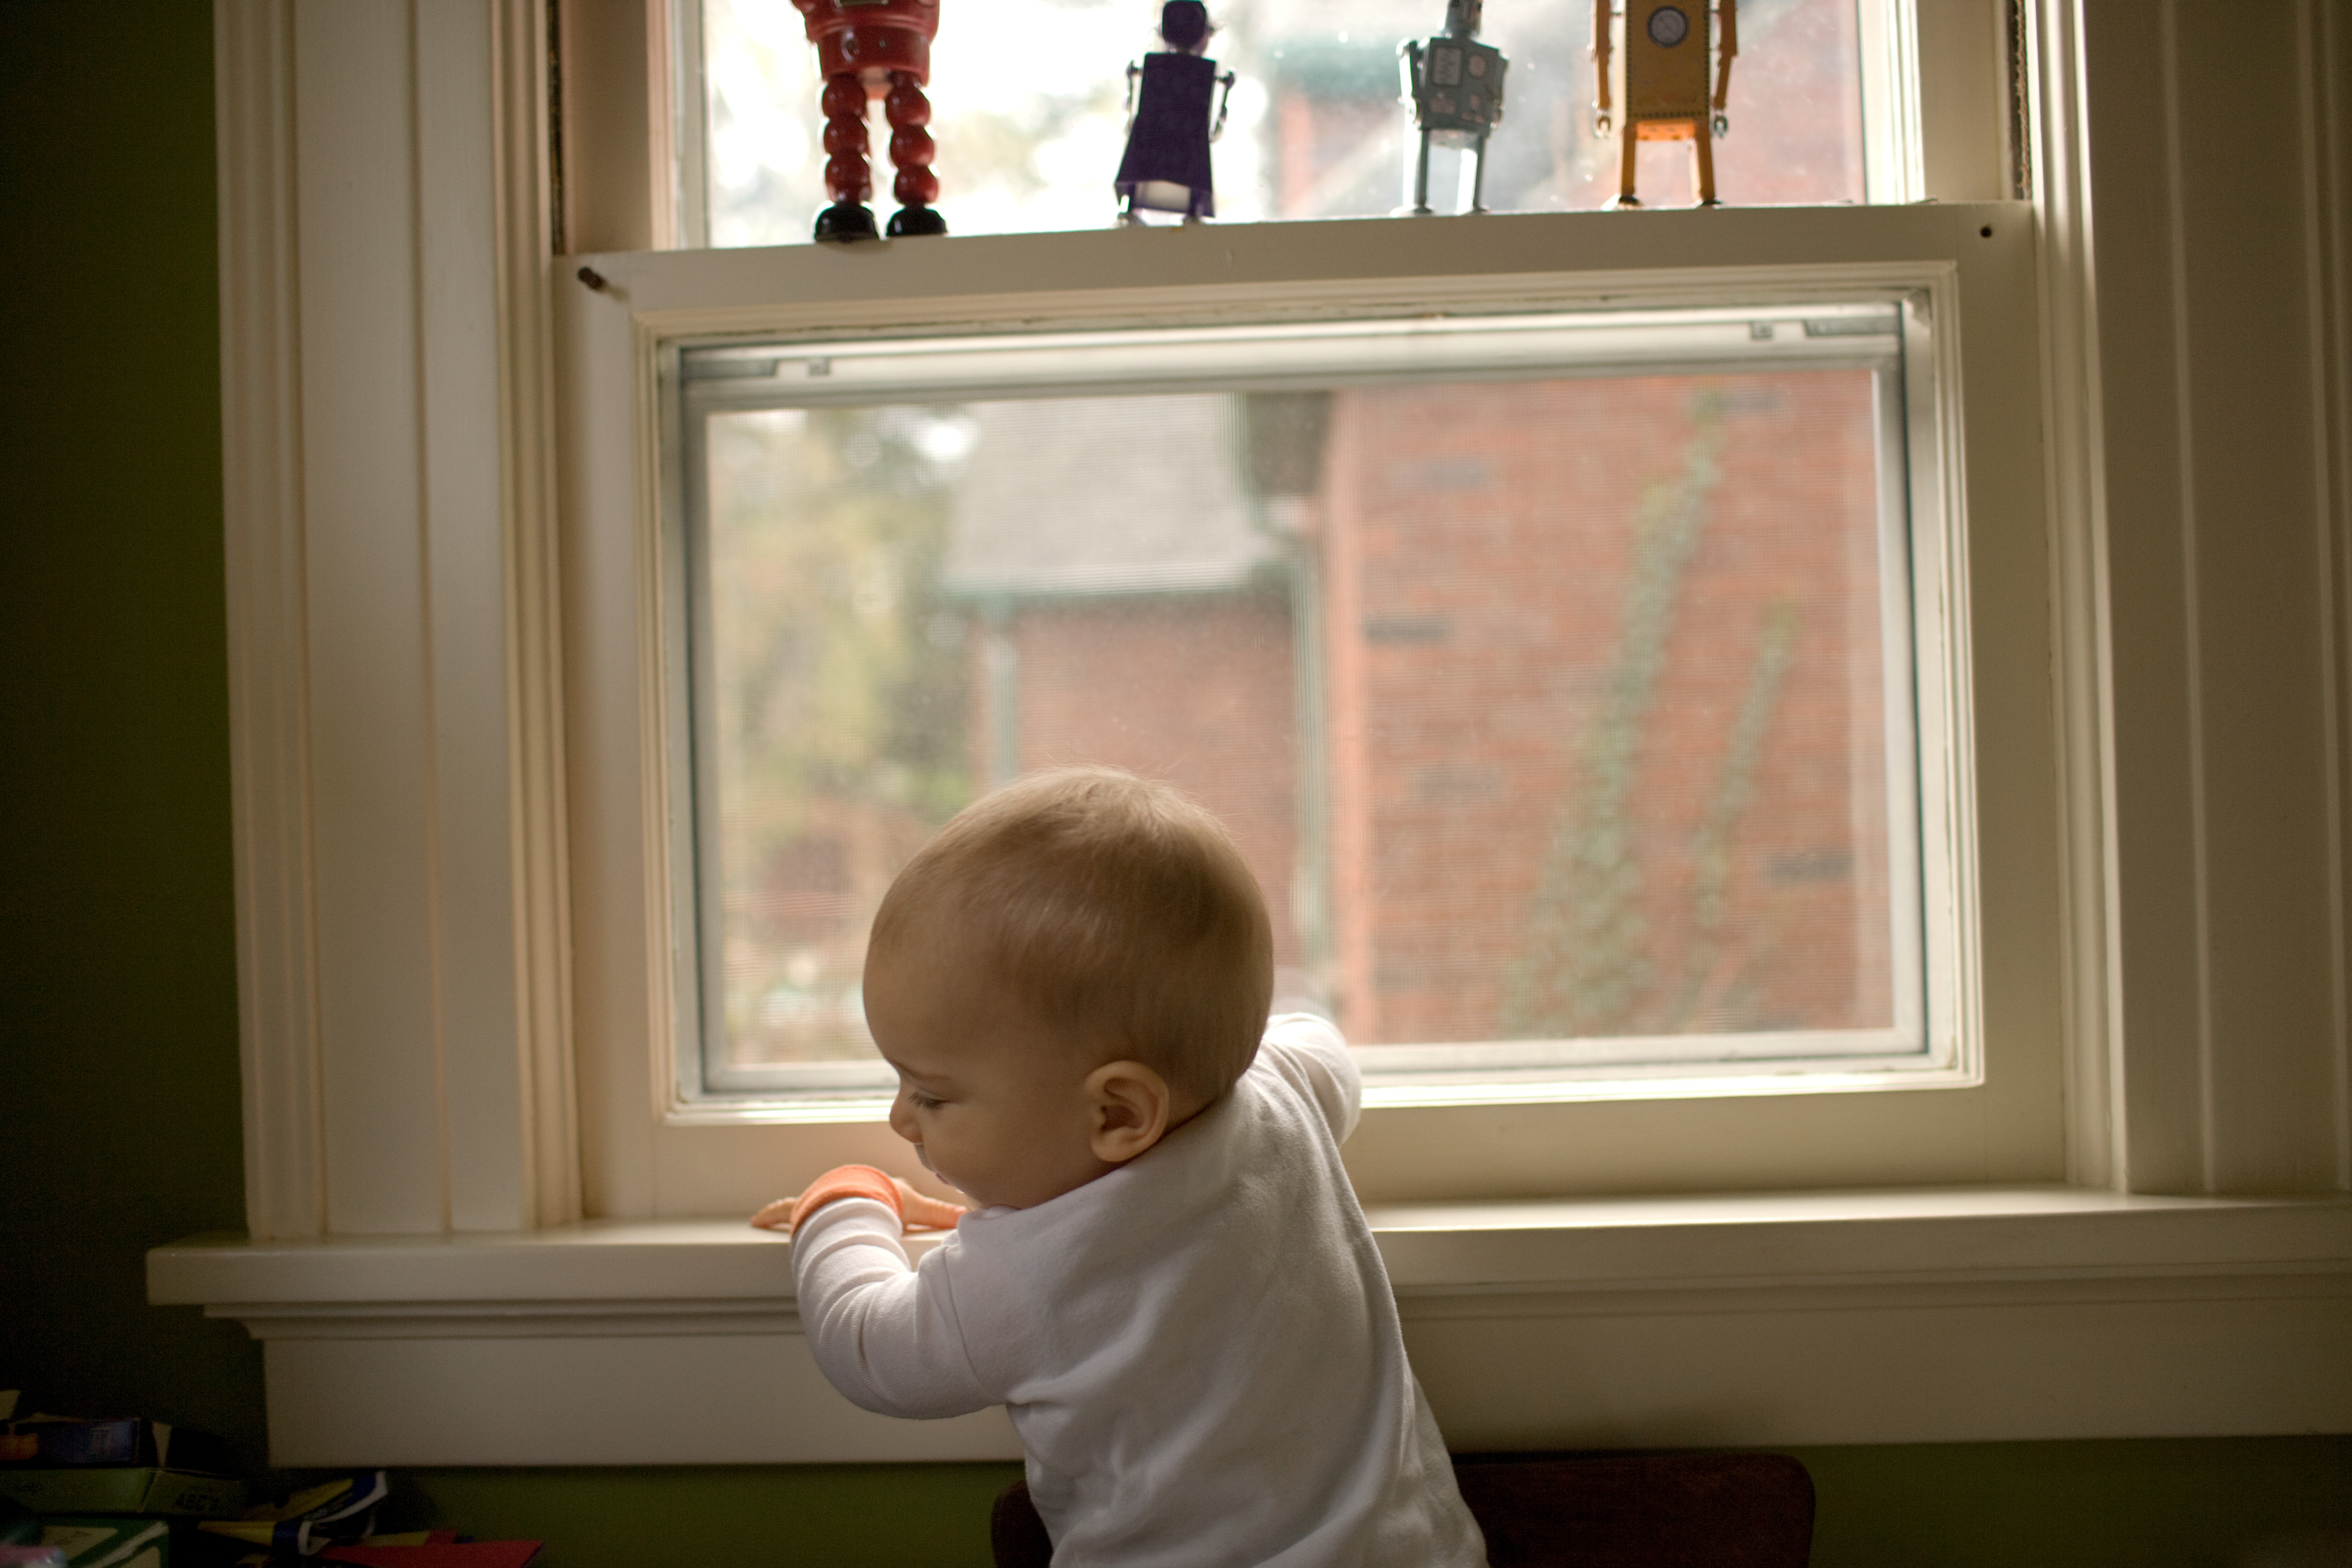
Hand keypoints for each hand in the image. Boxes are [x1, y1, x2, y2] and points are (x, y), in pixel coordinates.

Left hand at [750, 1173, 967, 1233]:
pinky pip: (786, 1207)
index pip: (879, 1198)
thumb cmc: (888, 1202)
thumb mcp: (921, 1210)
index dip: (878, 1207)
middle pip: (845, 1205)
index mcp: (874, 1193)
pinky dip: (774, 1213)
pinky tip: (758, 1218)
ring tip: (792, 1228)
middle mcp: (848, 1193)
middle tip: (828, 1230)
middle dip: (837, 1213)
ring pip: (814, 1207)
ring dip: (804, 1215)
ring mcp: (827, 1199)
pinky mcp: (805, 1206)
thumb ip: (945, 1216)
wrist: (860, 1197)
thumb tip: (970, 1218)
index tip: (875, 1215)